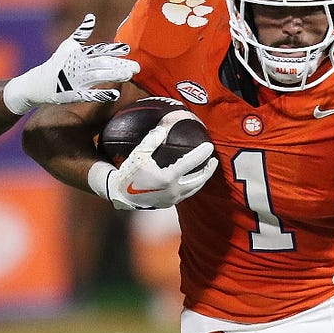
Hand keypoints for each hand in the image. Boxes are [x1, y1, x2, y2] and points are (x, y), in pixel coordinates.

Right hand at [2, 14, 139, 113]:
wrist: (37, 83)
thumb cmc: (56, 63)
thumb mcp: (68, 45)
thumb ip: (81, 32)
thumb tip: (91, 16)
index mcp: (77, 53)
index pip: (98, 50)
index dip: (112, 49)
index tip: (127, 49)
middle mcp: (77, 65)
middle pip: (101, 64)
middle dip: (119, 65)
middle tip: (137, 67)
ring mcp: (74, 80)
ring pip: (97, 77)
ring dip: (113, 76)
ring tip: (129, 76)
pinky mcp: (72, 94)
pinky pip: (88, 94)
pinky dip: (101, 94)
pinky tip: (115, 95)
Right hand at [93, 125, 216, 209]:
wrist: (119, 195)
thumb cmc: (128, 173)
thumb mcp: (138, 154)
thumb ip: (151, 141)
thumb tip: (163, 128)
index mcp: (168, 177)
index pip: (190, 163)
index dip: (202, 154)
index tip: (210, 146)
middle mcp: (173, 190)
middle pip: (198, 180)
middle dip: (208, 170)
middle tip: (214, 160)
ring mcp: (172, 199)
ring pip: (193, 189)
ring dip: (202, 179)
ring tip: (206, 170)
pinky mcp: (168, 204)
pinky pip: (185, 194)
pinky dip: (192, 186)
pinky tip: (192, 179)